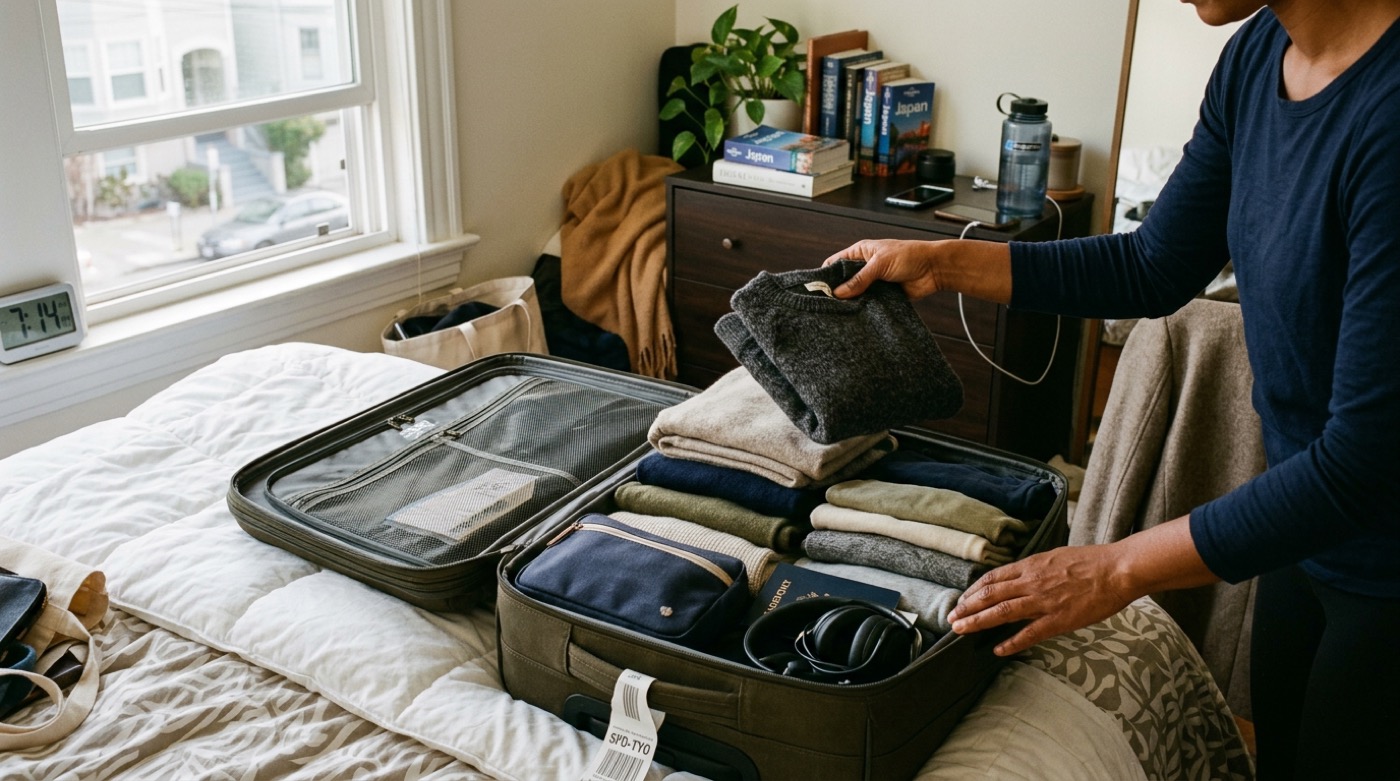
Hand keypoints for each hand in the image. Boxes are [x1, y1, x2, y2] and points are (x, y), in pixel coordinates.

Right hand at [822, 238, 1013, 304]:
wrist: (934, 269)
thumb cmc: (909, 256)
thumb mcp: (880, 264)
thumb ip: (859, 279)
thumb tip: (838, 293)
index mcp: (860, 253)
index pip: (835, 263)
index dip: (826, 275)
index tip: (817, 290)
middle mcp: (864, 268)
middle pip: (843, 281)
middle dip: (836, 292)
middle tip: (826, 306)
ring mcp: (873, 283)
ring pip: (855, 295)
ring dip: (850, 302)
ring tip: (839, 314)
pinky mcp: (883, 296)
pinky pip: (868, 304)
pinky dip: (863, 309)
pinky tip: (856, 317)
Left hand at [947, 544, 1135, 656]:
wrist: (1117, 570)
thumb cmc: (1090, 562)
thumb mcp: (1054, 557)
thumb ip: (1034, 568)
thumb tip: (1019, 576)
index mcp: (1030, 566)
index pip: (992, 579)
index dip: (973, 591)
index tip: (962, 600)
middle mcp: (1031, 583)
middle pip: (990, 595)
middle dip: (967, 608)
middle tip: (951, 619)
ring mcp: (1043, 602)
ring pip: (1002, 612)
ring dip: (978, 622)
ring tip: (961, 631)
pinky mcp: (1058, 620)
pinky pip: (1029, 634)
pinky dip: (1011, 643)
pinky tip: (998, 650)